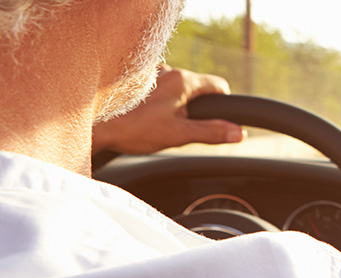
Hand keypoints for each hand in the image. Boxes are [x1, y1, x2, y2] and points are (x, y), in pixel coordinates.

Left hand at [91, 65, 244, 154]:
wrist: (93, 126)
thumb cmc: (133, 129)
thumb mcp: (179, 135)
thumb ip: (211, 132)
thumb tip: (239, 133)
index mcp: (182, 81)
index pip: (218, 85)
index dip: (222, 103)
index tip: (215, 118)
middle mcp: (167, 71)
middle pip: (195, 86)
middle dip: (194, 106)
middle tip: (179, 126)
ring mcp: (148, 74)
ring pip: (173, 85)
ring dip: (172, 101)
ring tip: (157, 122)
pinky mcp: (132, 81)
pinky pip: (154, 86)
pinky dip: (154, 98)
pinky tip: (142, 114)